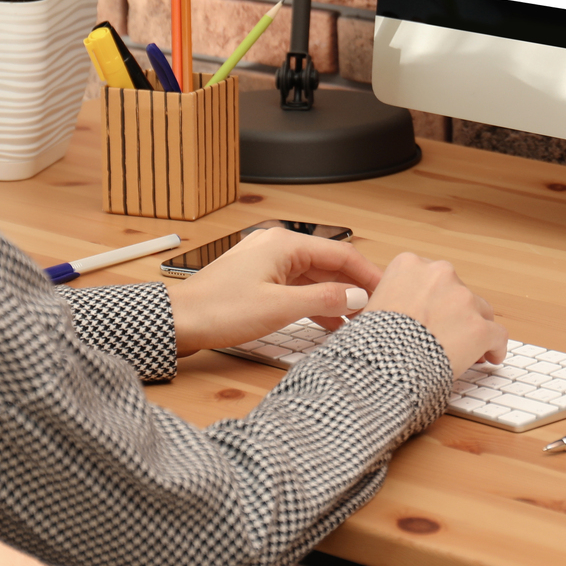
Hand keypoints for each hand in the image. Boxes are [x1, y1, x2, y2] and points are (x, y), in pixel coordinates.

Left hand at [166, 227, 380, 357]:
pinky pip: (297, 287)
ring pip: (314, 276)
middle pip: (329, 264)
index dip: (369, 275)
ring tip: (356, 321)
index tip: (388, 293)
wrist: (177, 321)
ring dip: (335, 297)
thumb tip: (358, 296)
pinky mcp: (257, 281)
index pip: (342, 253)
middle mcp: (277, 246)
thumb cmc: (219, 310)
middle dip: (353, 287)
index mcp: (285, 243)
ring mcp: (266, 263)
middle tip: (376, 310)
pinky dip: (314, 302)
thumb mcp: (279, 308)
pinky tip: (327, 322)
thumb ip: (323, 299)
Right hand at [363, 252, 506, 374]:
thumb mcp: (372, 307)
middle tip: (450, 335)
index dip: (435, 299)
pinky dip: (495, 347)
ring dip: (474, 327)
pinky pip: (497, 335)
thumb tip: (397, 313)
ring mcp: (462, 300)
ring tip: (471, 349)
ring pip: (481, 311)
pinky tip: (491, 357)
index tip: (435, 314)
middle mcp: (439, 274)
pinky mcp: (479, 328)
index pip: (432, 277)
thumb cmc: (371, 342)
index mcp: (409, 265)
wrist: (381, 366)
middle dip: (456, 313)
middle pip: (458, 292)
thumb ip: (392, 300)